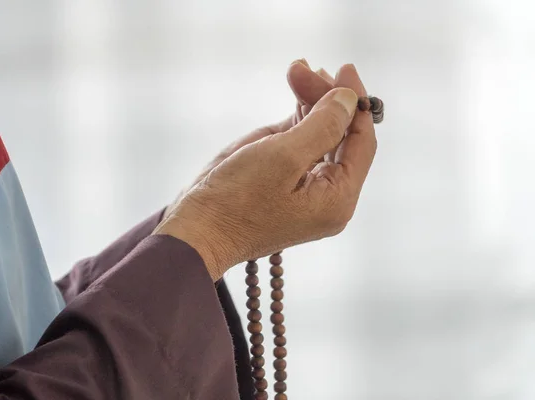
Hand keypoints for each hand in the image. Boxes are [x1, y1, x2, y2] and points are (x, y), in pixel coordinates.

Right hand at [154, 66, 376, 280]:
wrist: (196, 231)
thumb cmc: (236, 200)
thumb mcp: (283, 157)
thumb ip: (322, 125)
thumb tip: (350, 99)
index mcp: (338, 199)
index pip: (361, 143)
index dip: (356, 104)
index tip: (344, 69)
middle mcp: (328, 195)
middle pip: (341, 136)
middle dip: (326, 98)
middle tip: (303, 67)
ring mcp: (305, 187)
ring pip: (321, 136)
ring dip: (311, 101)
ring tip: (297, 70)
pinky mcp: (283, 179)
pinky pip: (302, 142)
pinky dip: (299, 116)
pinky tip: (297, 91)